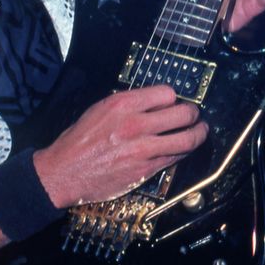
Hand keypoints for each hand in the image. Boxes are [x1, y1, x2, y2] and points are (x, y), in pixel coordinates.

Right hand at [33, 86, 206, 207]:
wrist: (63, 172)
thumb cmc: (77, 142)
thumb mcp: (98, 110)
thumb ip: (127, 105)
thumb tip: (151, 102)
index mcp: (122, 103)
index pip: (167, 93)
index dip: (174, 97)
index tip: (175, 101)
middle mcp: (135, 123)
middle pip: (183, 113)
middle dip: (193, 114)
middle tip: (195, 115)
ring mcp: (143, 148)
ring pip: (187, 139)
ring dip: (198, 134)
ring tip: (201, 131)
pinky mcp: (145, 169)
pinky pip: (175, 158)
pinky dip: (183, 152)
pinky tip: (184, 149)